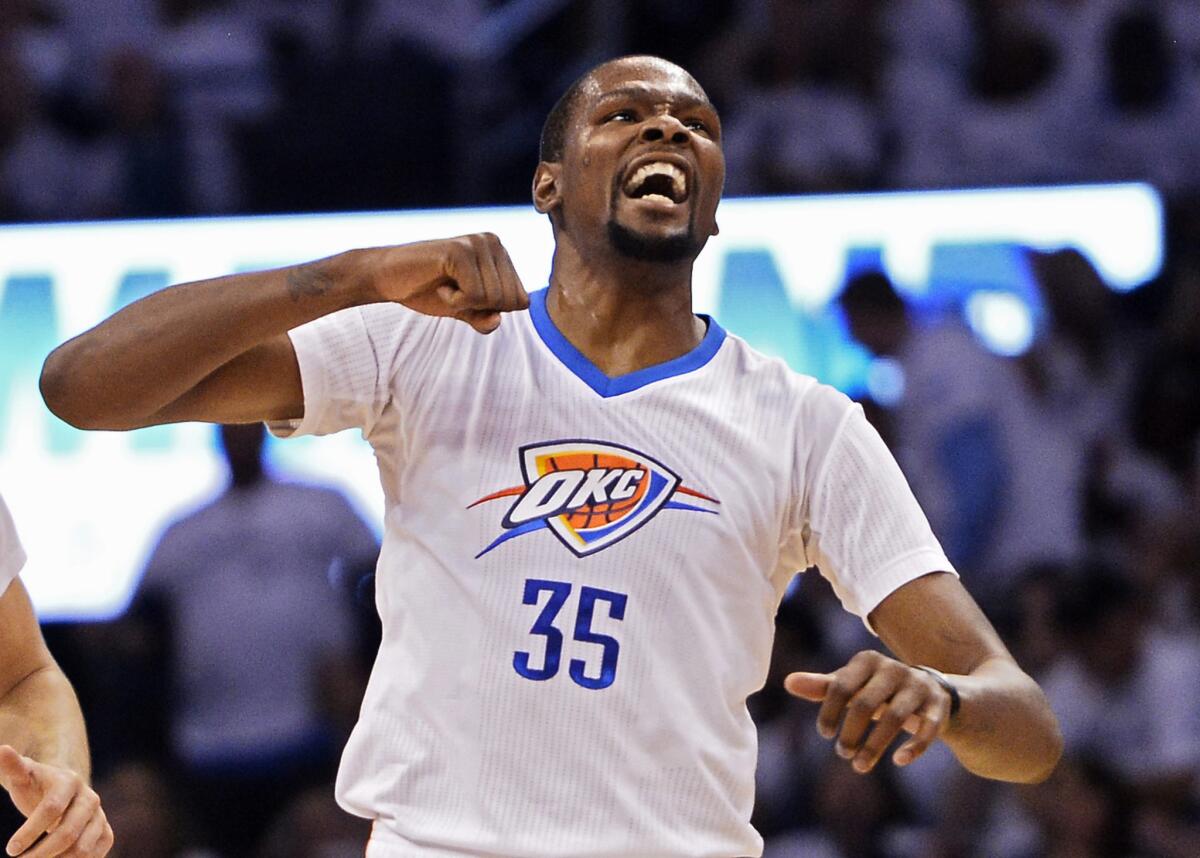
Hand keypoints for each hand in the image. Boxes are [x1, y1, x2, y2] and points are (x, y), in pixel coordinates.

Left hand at [0, 746, 111, 856]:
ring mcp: (100, 816)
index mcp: (70, 781)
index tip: (10, 850)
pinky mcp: (105, 832)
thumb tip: (2, 750)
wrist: (64, 793)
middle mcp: (90, 798)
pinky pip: (96, 854)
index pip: (52, 809)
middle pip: (69, 832)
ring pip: (83, 848)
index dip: (30, 831)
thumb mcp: (23, 776)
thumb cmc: (36, 786)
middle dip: (41, 853)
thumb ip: (13, 767)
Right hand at [366, 233, 529, 333]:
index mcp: (501, 254)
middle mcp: (493, 242)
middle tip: (454, 291)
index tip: (466, 296)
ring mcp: (477, 243)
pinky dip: (454, 301)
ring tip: (445, 286)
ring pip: (494, 298)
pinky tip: (439, 285)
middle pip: (511, 301)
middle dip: (481, 307)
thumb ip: (486, 318)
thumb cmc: (428, 291)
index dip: (493, 310)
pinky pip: (474, 295)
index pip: (521, 300)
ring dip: (465, 303)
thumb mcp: (465, 310)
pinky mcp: (459, 250)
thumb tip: (497, 320)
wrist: (388, 278)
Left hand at [785, 650, 952, 773]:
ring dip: (875, 746)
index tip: (825, 734)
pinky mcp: (938, 706)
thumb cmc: (877, 689)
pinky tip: (899, 762)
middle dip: (851, 733)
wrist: (929, 689)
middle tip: (842, 753)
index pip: (840, 686)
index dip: (829, 713)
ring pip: (895, 718)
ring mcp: (918, 686)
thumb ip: (822, 687)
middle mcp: (894, 669)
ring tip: (859, 766)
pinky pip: (927, 728)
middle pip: (866, 704)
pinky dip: (914, 747)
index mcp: (867, 660)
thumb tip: (787, 682)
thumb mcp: (851, 685)